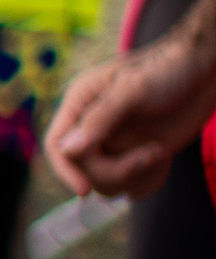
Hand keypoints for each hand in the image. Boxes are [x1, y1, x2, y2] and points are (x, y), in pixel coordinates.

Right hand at [45, 31, 215, 198]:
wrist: (204, 73)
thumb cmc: (168, 69)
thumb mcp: (134, 89)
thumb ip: (100, 118)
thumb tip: (67, 150)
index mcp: (81, 102)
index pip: (57, 145)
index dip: (65, 170)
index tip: (84, 189)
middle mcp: (93, 126)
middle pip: (84, 170)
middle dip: (118, 170)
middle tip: (152, 154)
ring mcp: (115, 144)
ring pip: (106, 183)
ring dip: (136, 176)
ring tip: (160, 152)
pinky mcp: (136, 157)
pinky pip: (131, 187)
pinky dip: (149, 180)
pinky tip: (164, 158)